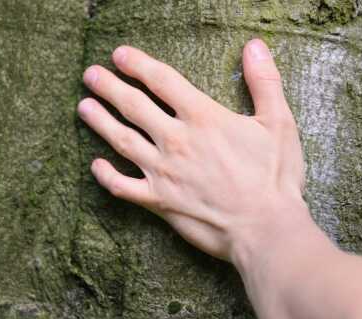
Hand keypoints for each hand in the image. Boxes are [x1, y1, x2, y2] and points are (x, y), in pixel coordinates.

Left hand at [78, 39, 305, 263]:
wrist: (265, 229)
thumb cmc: (274, 178)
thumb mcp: (278, 123)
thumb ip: (264, 82)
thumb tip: (255, 46)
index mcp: (203, 117)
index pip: (162, 81)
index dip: (138, 64)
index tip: (120, 55)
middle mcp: (176, 140)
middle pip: (133, 106)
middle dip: (109, 87)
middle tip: (90, 75)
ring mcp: (164, 172)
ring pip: (121, 140)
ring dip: (99, 121)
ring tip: (83, 107)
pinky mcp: (159, 201)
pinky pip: (123, 187)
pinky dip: (106, 176)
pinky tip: (95, 166)